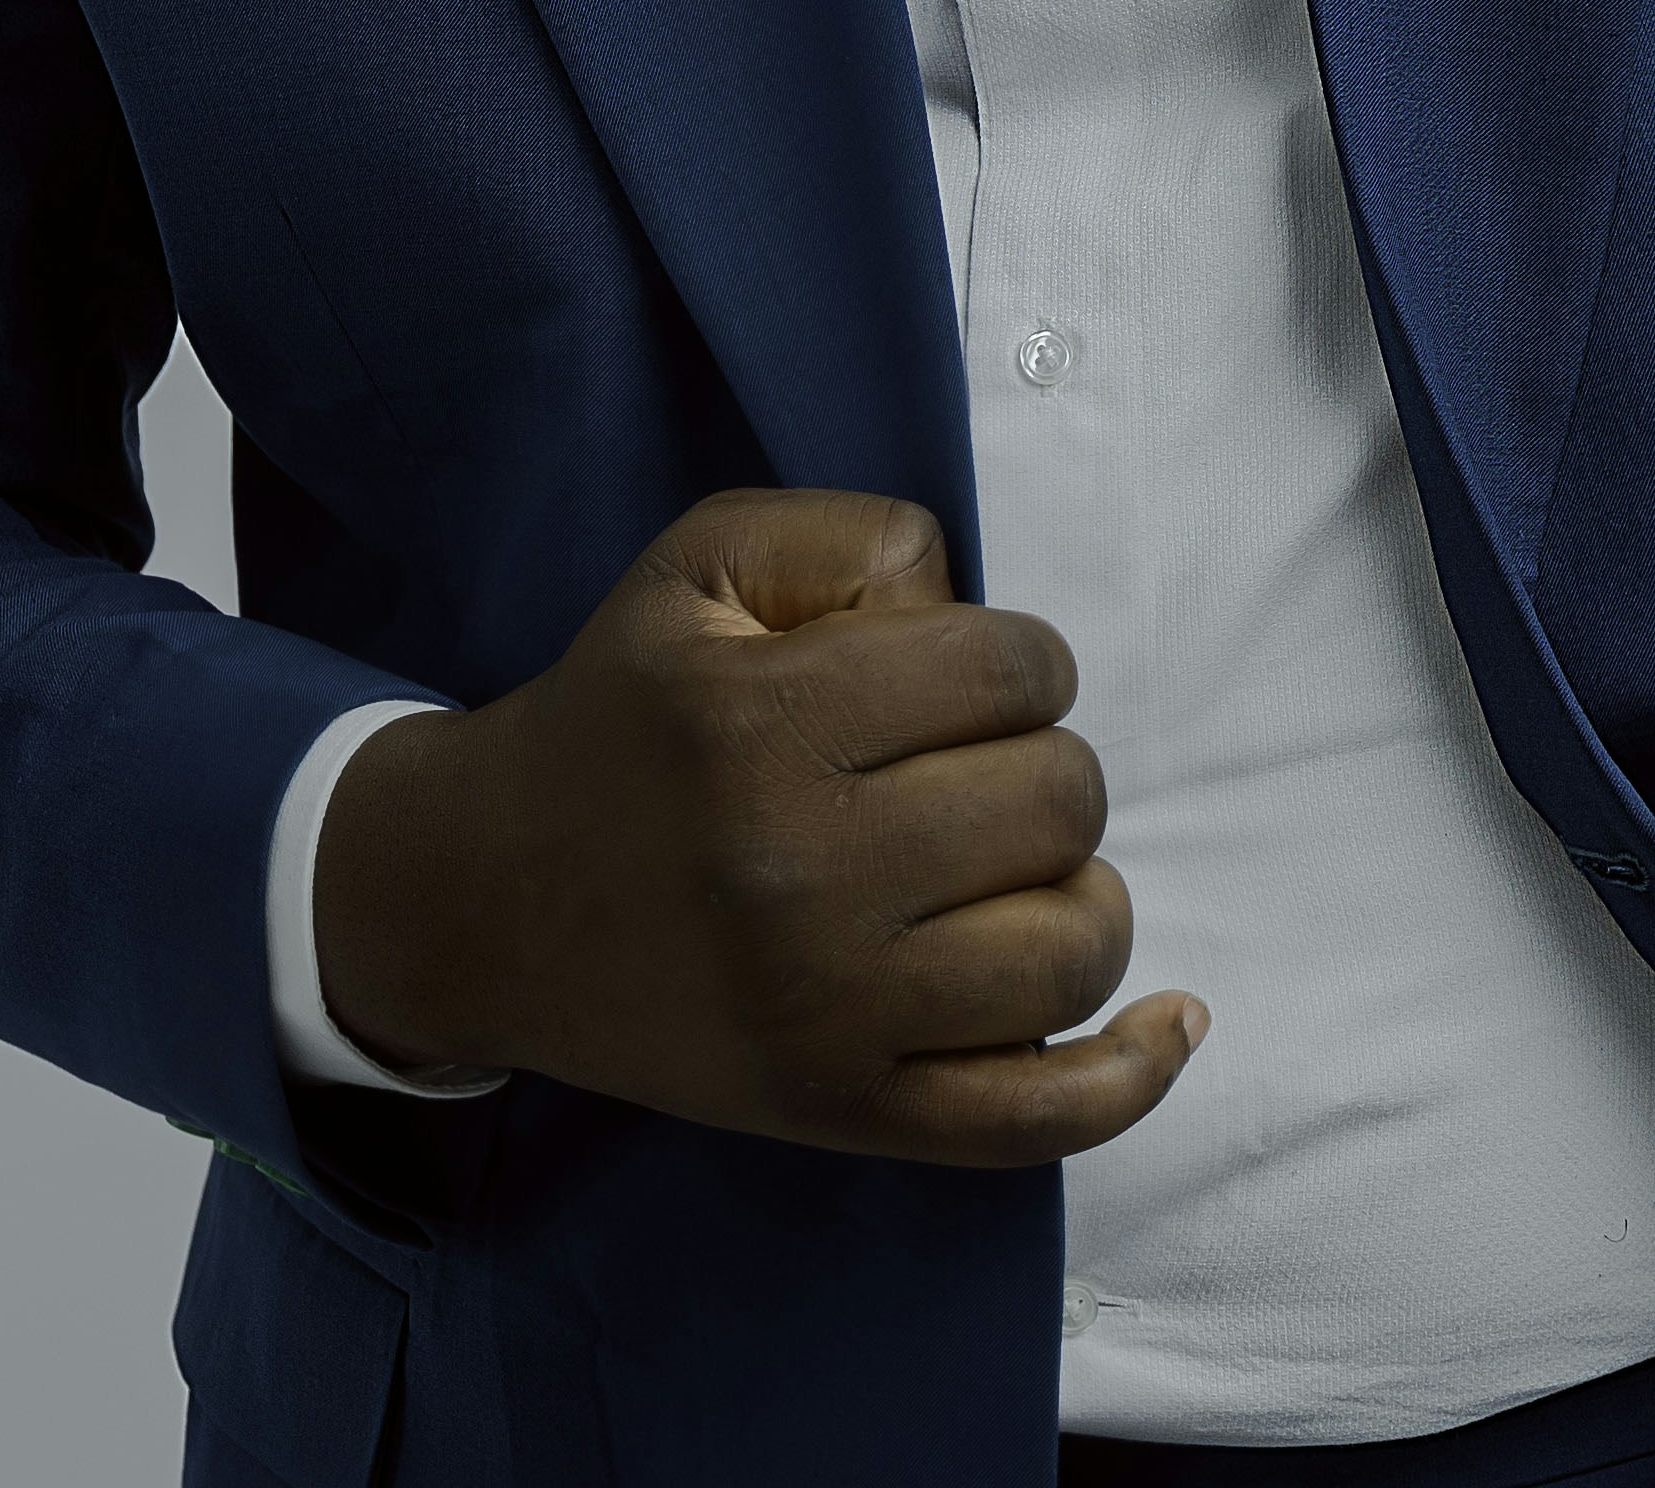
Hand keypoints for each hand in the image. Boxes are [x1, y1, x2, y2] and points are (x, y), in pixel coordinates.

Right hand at [311, 489, 1206, 1164]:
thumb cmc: (618, 718)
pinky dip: (1131, 1072)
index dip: (1014, 663)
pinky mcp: (844, 1110)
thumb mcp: (701, 564)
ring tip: (1003, 878)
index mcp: (764, 723)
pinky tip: (1171, 1016)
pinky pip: (1039, 1116)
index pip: (1014, 669)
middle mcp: (800, 872)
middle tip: (956, 781)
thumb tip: (977, 614)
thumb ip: (856, 538)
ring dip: (1073, 894)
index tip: (958, 687)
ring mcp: (827, 1011)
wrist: (482, 902)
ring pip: (1074, 945)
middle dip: (1035, 767)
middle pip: (1061, 799)